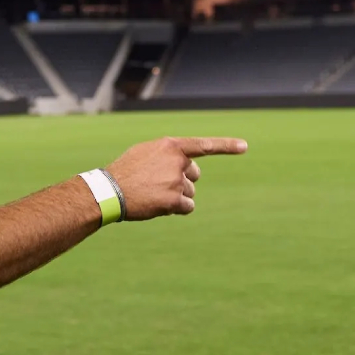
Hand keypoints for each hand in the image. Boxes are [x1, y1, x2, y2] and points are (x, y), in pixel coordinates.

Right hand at [105, 137, 246, 219]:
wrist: (110, 191)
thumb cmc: (125, 171)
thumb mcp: (146, 152)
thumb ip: (168, 153)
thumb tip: (186, 162)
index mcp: (171, 146)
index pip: (203, 145)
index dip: (226, 146)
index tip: (244, 146)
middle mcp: (177, 161)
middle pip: (195, 175)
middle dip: (183, 180)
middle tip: (158, 183)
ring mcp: (177, 181)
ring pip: (189, 193)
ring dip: (176, 196)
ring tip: (153, 194)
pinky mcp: (175, 200)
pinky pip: (187, 207)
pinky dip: (176, 209)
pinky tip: (158, 205)